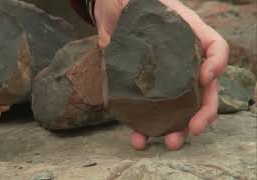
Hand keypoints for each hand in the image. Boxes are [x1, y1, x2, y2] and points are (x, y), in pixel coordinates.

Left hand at [95, 0, 228, 149]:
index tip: (205, 78)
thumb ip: (156, 14)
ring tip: (170, 143)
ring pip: (178, 108)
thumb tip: (160, 37)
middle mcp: (182, 63)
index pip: (215, 50)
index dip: (216, 66)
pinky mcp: (143, 89)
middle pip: (202, 90)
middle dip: (201, 114)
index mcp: (190, 38)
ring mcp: (164, 79)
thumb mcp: (149, 3)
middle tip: (193, 129)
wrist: (111, 13)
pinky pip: (147, 112)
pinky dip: (143, 128)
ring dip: (176, 129)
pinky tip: (138, 139)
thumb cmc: (135, 5)